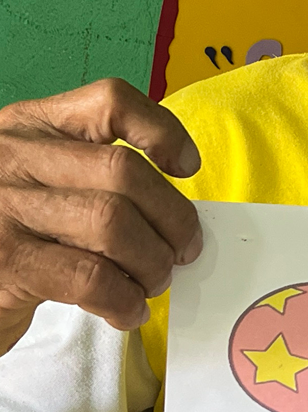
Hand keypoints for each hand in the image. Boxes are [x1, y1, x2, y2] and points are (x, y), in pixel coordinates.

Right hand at [0, 78, 201, 354]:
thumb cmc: (9, 238)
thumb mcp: (38, 184)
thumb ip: (91, 177)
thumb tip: (176, 212)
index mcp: (29, 126)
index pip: (109, 102)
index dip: (161, 130)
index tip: (186, 167)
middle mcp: (12, 156)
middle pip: (123, 171)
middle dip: (172, 218)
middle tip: (182, 252)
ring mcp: (5, 207)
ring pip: (112, 222)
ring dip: (151, 261)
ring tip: (152, 283)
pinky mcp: (6, 261)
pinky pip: (89, 276)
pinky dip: (123, 298)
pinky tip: (126, 309)